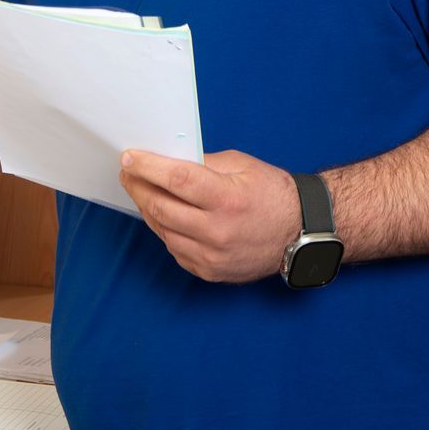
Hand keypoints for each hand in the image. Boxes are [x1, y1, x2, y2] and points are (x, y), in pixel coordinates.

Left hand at [118, 149, 301, 282]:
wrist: (300, 233)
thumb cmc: (273, 195)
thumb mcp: (242, 165)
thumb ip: (203, 162)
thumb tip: (168, 159)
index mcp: (227, 199)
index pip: (176, 180)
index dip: (148, 167)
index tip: (130, 157)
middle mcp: (217, 231)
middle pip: (161, 207)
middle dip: (138, 186)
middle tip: (128, 172)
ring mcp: (212, 256)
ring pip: (162, 230)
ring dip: (148, 208)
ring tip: (143, 191)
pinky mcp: (209, 272)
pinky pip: (174, 249)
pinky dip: (165, 230)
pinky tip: (165, 215)